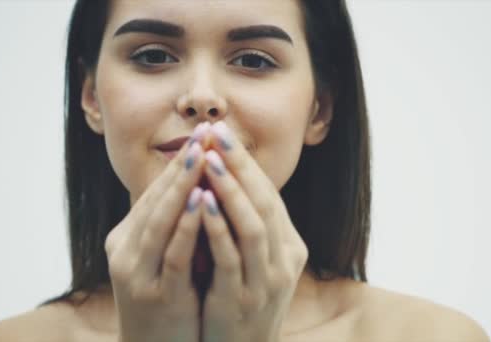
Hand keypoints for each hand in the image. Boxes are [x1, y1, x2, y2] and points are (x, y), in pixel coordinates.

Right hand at [104, 123, 210, 341]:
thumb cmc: (167, 300)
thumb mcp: (162, 258)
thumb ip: (173, 225)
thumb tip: (197, 185)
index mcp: (127, 240)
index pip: (154, 193)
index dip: (179, 163)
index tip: (202, 134)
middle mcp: (125, 252)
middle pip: (156, 200)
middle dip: (181, 164)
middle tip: (202, 132)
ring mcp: (137, 274)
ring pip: (160, 220)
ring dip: (182, 185)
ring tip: (202, 154)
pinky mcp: (156, 294)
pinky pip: (173, 253)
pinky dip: (188, 224)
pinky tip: (205, 200)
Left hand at [198, 121, 308, 341]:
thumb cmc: (240, 300)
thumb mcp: (253, 262)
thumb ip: (245, 226)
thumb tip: (222, 180)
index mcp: (289, 245)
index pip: (269, 194)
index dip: (245, 163)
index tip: (222, 133)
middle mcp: (285, 259)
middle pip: (265, 202)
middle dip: (239, 165)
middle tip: (217, 133)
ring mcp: (268, 281)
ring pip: (253, 225)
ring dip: (230, 189)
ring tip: (208, 159)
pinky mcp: (244, 299)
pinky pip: (232, 256)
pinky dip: (218, 226)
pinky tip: (201, 202)